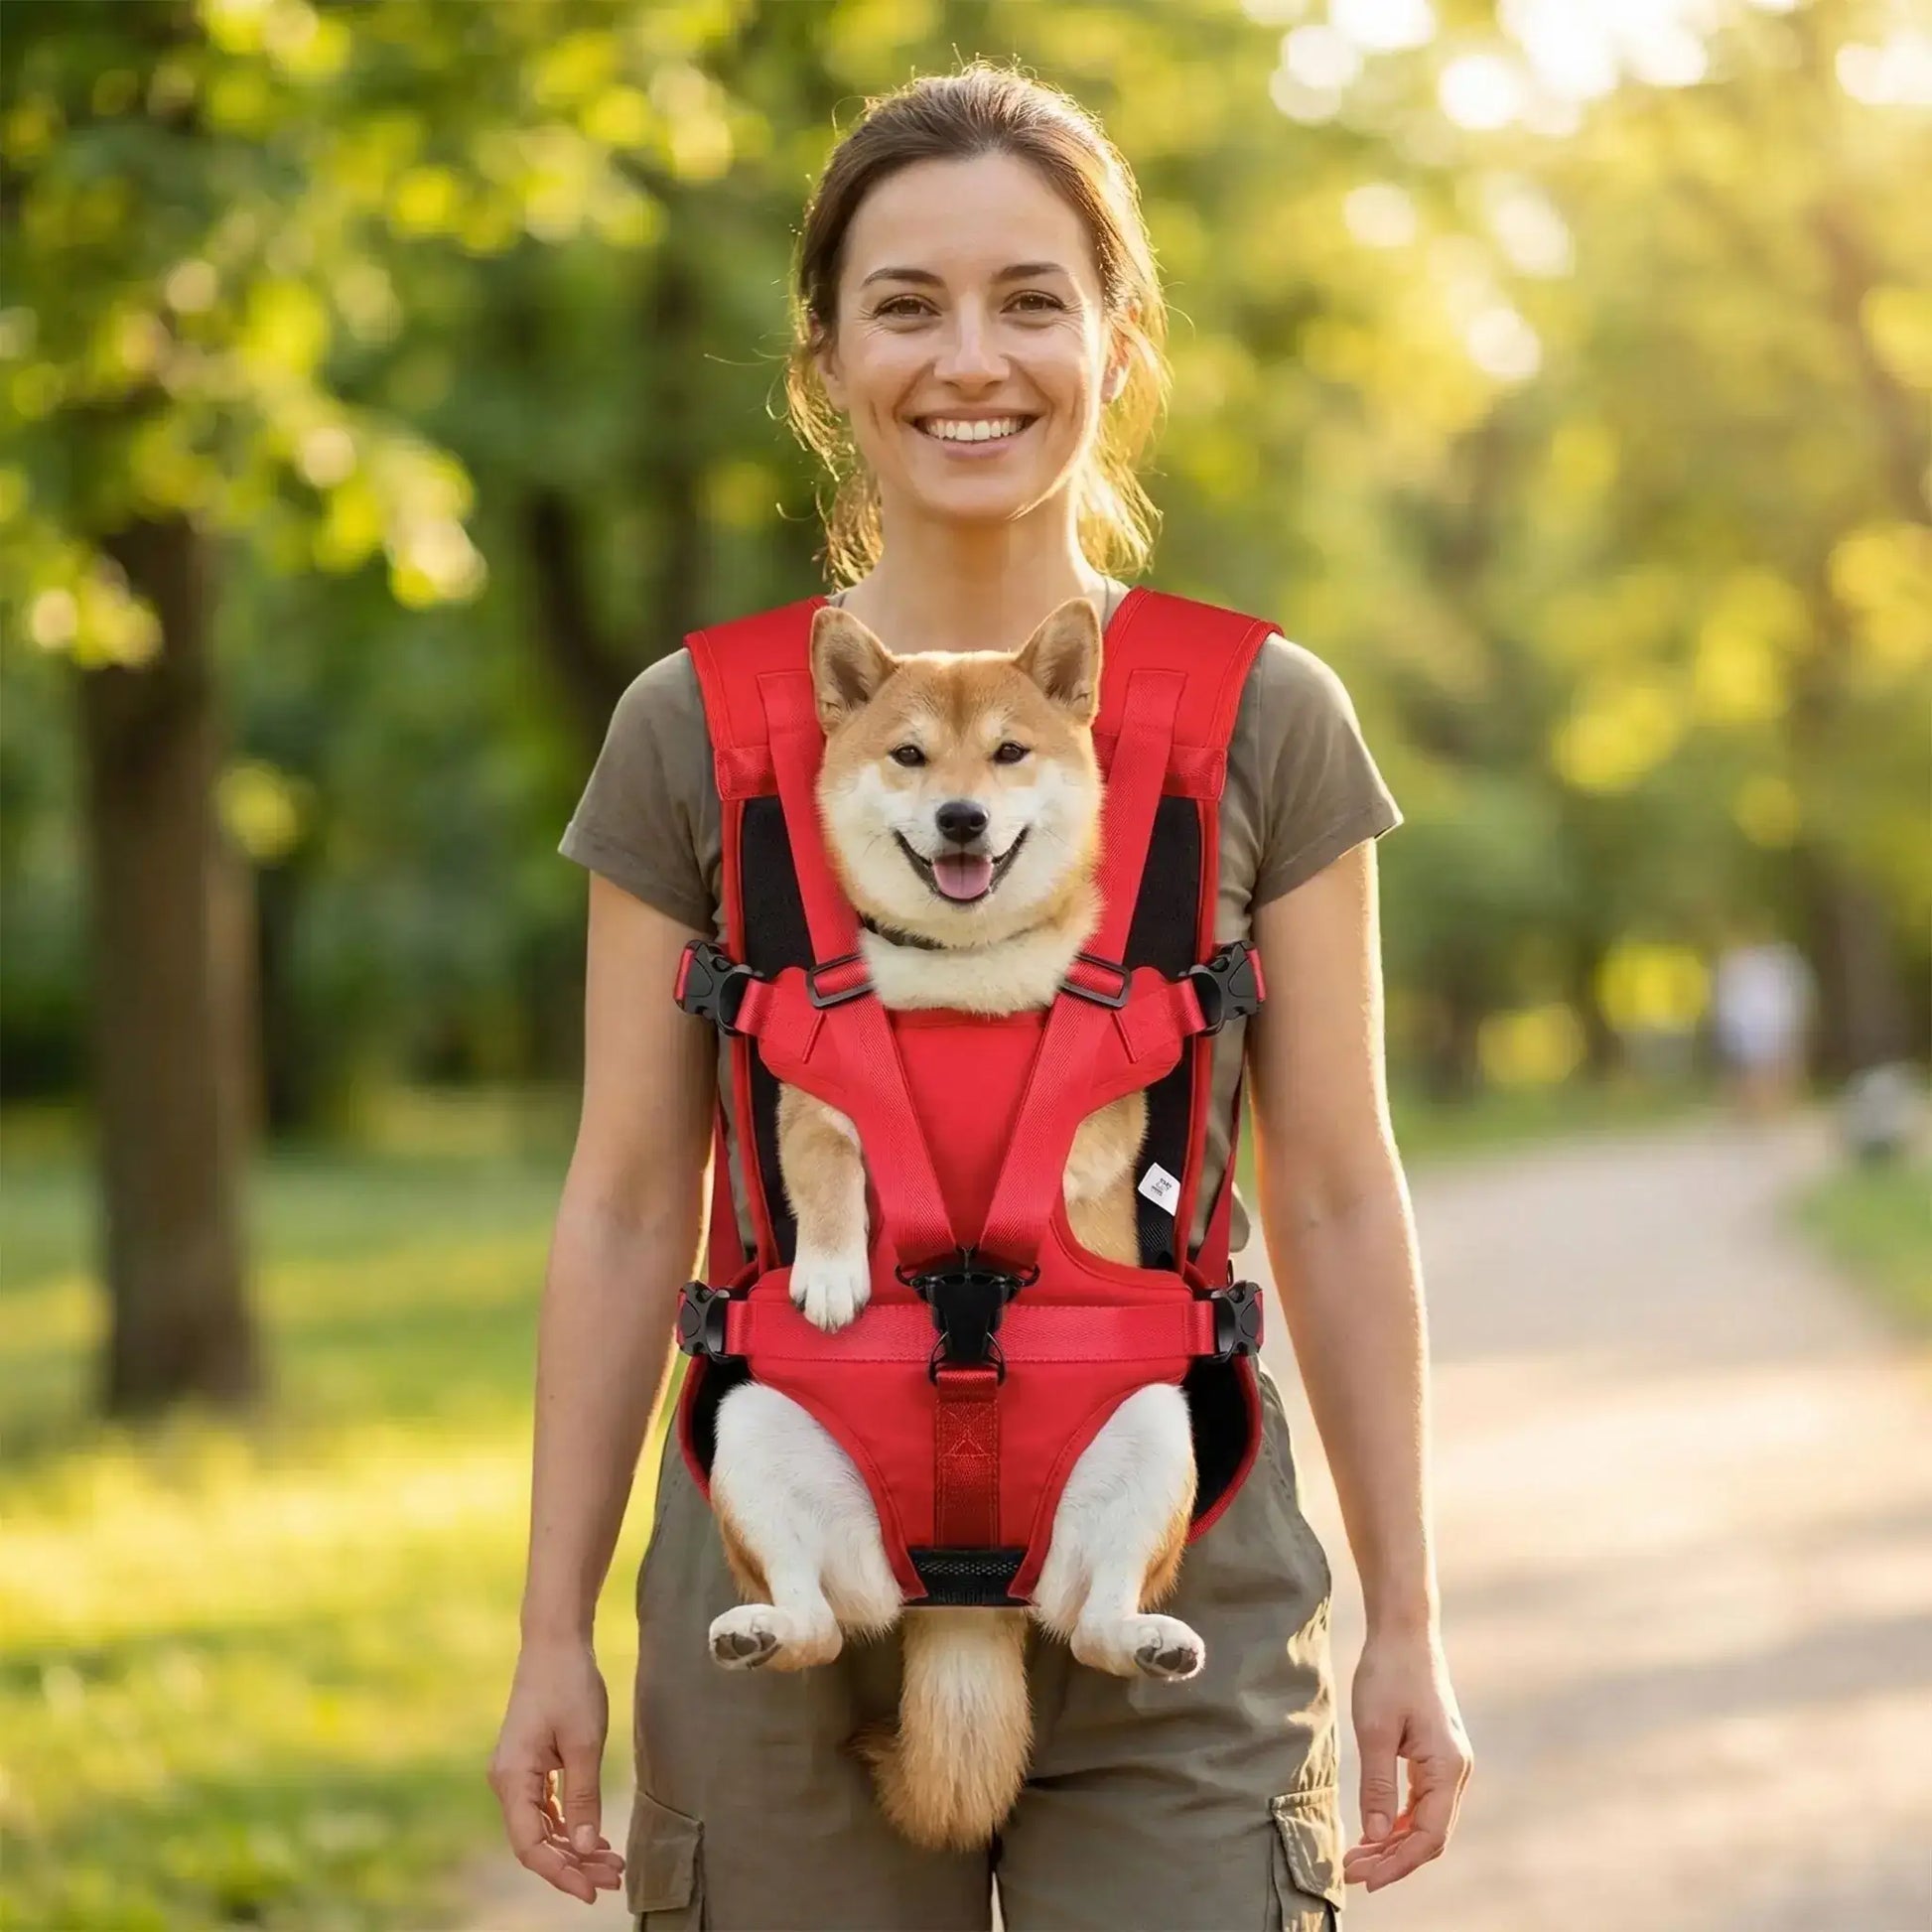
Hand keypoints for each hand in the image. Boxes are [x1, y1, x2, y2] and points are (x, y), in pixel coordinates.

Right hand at [487, 1636, 625, 1904]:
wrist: (555, 1641)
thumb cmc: (570, 1685)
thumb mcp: (585, 1742)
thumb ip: (583, 1797)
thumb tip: (585, 1847)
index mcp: (512, 1778)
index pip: (530, 1845)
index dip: (560, 1873)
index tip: (591, 1890)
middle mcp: (507, 1781)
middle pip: (536, 1840)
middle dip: (573, 1863)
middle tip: (614, 1878)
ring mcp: (516, 1773)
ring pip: (542, 1826)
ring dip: (574, 1846)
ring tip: (612, 1863)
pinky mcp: (529, 1764)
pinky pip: (545, 1807)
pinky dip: (570, 1824)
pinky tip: (595, 1837)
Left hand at [1342, 1627, 1473, 1891]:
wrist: (1404, 1633)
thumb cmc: (1388, 1674)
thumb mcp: (1375, 1730)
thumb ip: (1377, 1785)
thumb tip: (1374, 1837)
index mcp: (1447, 1768)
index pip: (1428, 1836)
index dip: (1398, 1863)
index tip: (1365, 1879)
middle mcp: (1456, 1771)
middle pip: (1429, 1835)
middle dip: (1392, 1859)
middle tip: (1352, 1871)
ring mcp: (1450, 1764)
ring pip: (1426, 1820)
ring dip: (1393, 1842)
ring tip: (1357, 1856)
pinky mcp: (1437, 1755)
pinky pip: (1422, 1802)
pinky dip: (1398, 1820)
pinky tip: (1373, 1830)